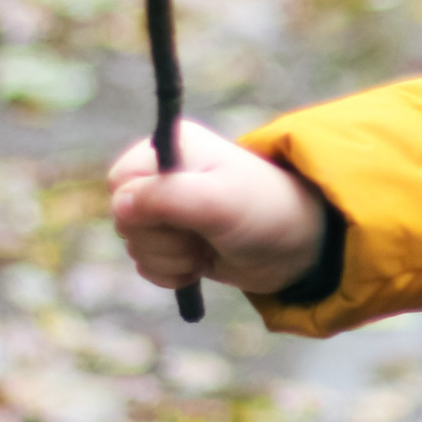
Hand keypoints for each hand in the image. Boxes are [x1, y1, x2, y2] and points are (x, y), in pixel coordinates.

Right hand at [108, 120, 326, 296]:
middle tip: (201, 234)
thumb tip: (120, 205)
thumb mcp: (219, 201)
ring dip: (171, 258)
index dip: (142, 208)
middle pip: (124, 219)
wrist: (301, 246)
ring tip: (208, 247)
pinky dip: (171, 273)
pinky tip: (200, 265)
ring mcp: (170, 210)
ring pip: (135, 246)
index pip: (120, 181)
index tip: (178, 216)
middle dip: (162, 239)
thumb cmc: (265, 212)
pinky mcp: (176, 241)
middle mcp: (166, 175)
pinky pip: (147, 265)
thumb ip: (167, 198)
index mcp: (171, 148)